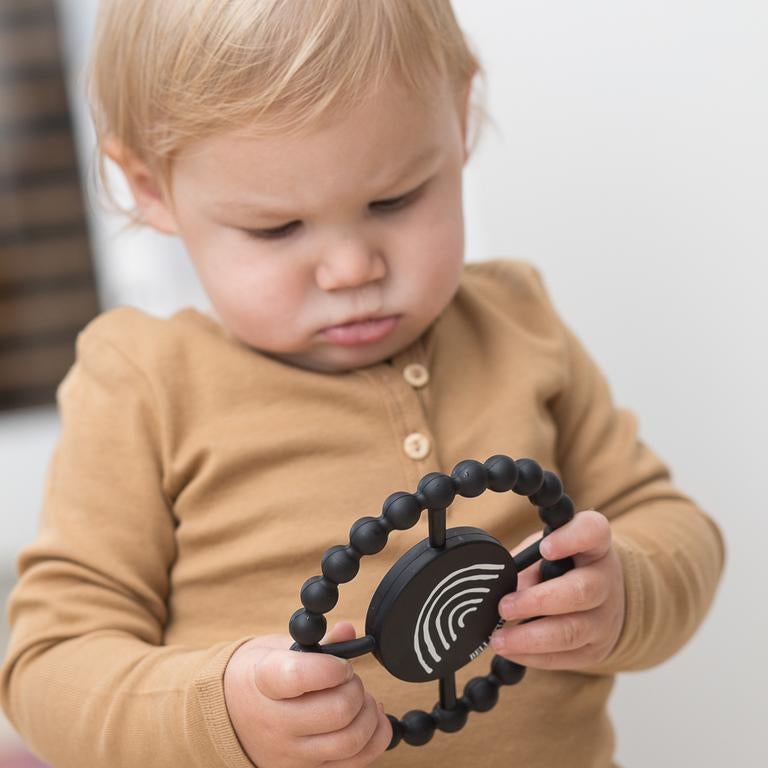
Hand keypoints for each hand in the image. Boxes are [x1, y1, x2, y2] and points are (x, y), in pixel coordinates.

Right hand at [224, 622, 390, 767]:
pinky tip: (369, 718)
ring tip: (360, 699)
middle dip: (356, 688)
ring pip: (351, 741)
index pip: (299, 676)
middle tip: (350, 679)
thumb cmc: (259, 678)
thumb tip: (348, 631)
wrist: (229, 716)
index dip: (331, 667)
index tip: (341, 664)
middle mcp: (277, 723)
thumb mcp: (277, 649)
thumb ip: (317, 642)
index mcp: (264, 682)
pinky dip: (375, 738)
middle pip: (337, 711)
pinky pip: (356, 763)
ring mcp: (292, 754)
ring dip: (368, 714)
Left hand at [490, 510, 624, 669]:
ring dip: (530, 638)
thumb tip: (497, 587)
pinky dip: (533, 656)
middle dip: (538, 601)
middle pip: (581, 591)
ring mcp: (605, 618)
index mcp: (594, 546)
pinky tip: (511, 651)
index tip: (545, 548)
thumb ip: (526, 563)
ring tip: (499, 638)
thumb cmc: (562, 567)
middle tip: (504, 606)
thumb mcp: (545, 552)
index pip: (593, 532)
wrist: (601, 599)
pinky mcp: (596, 649)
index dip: (571, 539)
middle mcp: (605, 580)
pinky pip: (565, 657)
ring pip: (572, 631)